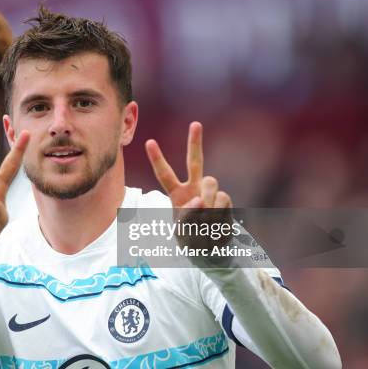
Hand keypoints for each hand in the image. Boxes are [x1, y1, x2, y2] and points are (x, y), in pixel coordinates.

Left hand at [145, 122, 232, 248]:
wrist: (211, 251)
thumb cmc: (191, 240)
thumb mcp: (182, 231)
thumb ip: (187, 215)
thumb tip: (200, 199)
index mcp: (177, 194)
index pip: (165, 174)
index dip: (158, 159)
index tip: (149, 141)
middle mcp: (194, 188)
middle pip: (195, 162)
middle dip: (195, 142)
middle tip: (195, 124)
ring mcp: (210, 193)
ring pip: (212, 182)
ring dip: (209, 202)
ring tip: (206, 221)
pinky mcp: (224, 200)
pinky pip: (222, 199)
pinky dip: (218, 212)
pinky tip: (216, 224)